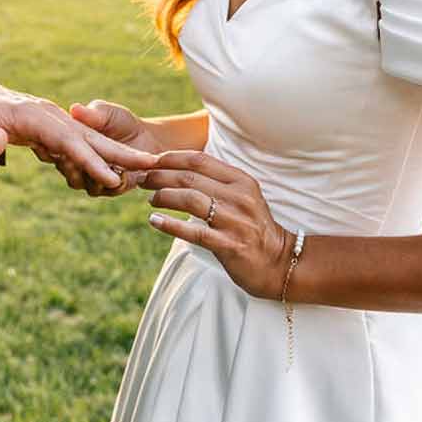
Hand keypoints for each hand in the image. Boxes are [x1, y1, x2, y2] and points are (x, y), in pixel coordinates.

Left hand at [0, 81, 158, 189]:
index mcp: (33, 116)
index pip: (67, 141)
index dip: (90, 160)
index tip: (111, 177)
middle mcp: (50, 117)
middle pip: (90, 138)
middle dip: (120, 153)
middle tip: (153, 164)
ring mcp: (54, 123)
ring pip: (91, 141)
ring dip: (117, 155)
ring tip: (146, 169)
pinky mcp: (53, 130)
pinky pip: (82, 145)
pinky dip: (101, 156)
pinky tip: (117, 170)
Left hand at [141, 148, 292, 298]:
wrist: (279, 263)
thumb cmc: (253, 229)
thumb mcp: (243, 198)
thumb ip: (218, 183)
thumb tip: (180, 170)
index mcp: (242, 181)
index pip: (200, 160)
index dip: (171, 158)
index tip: (151, 161)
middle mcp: (239, 197)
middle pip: (190, 177)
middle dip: (160, 176)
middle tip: (142, 180)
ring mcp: (235, 221)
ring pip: (190, 199)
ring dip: (163, 196)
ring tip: (150, 199)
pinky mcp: (229, 245)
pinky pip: (194, 232)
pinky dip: (170, 225)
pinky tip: (154, 221)